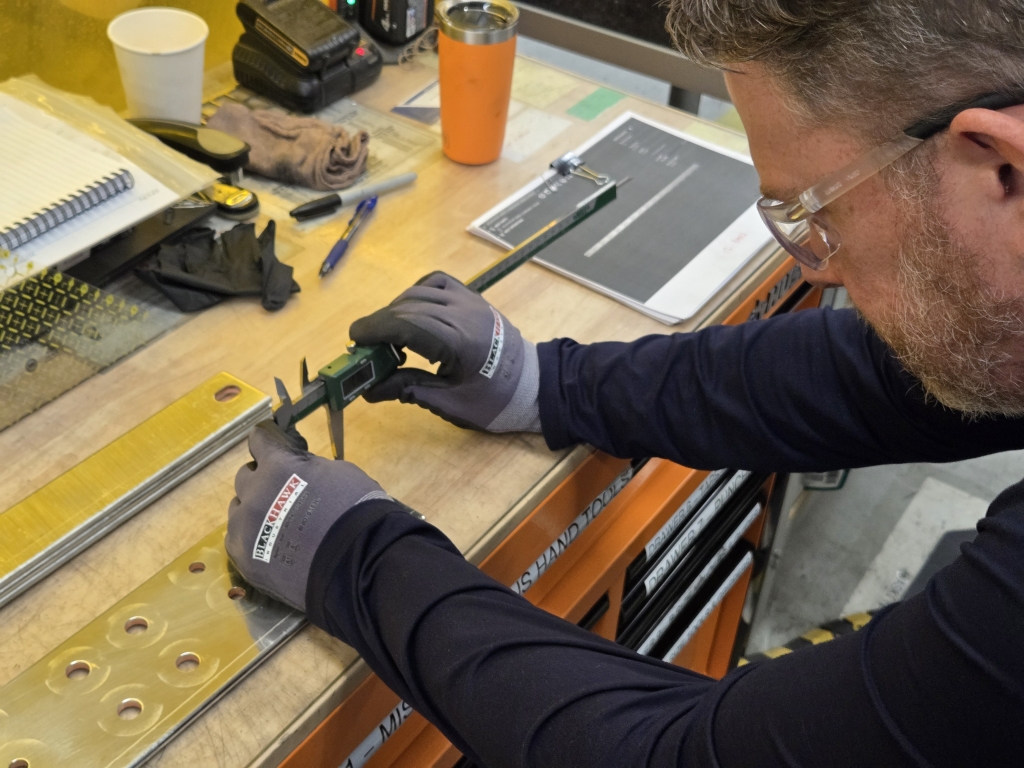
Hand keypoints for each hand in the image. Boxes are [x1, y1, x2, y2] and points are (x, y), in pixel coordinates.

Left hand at [226, 420, 390, 611]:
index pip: (259, 440)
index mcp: (278, 466)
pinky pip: (237, 540)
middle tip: (282, 494)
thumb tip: (300, 472)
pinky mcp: (243, 557)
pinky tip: (272, 547)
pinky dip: (251, 539)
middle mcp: (254, 492)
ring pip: (238, 510)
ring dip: (254, 511)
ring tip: (278, 527)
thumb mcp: (339, 474)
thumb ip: (309, 469)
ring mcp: (244, 527)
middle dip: (262, 480)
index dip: (267, 444)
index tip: (273, 449)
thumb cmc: (357, 512)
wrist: (358, 563)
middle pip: (245, 477)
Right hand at [350, 271, 540, 431]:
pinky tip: (411, 314)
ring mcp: (470, 301)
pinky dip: (417, 293)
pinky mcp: (474, 298)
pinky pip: (438, 283)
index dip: (375, 328)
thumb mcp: (450, 403)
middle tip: (364, 347)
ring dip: (396, 309)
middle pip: (408, 307)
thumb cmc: (495, 401)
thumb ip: (408, 390)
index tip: (354, 339)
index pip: (406, 324)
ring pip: (420, 292)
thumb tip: (369, 390)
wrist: (536, 386)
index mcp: (458, 342)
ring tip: (388, 336)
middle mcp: (462, 313)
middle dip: (380, 323)